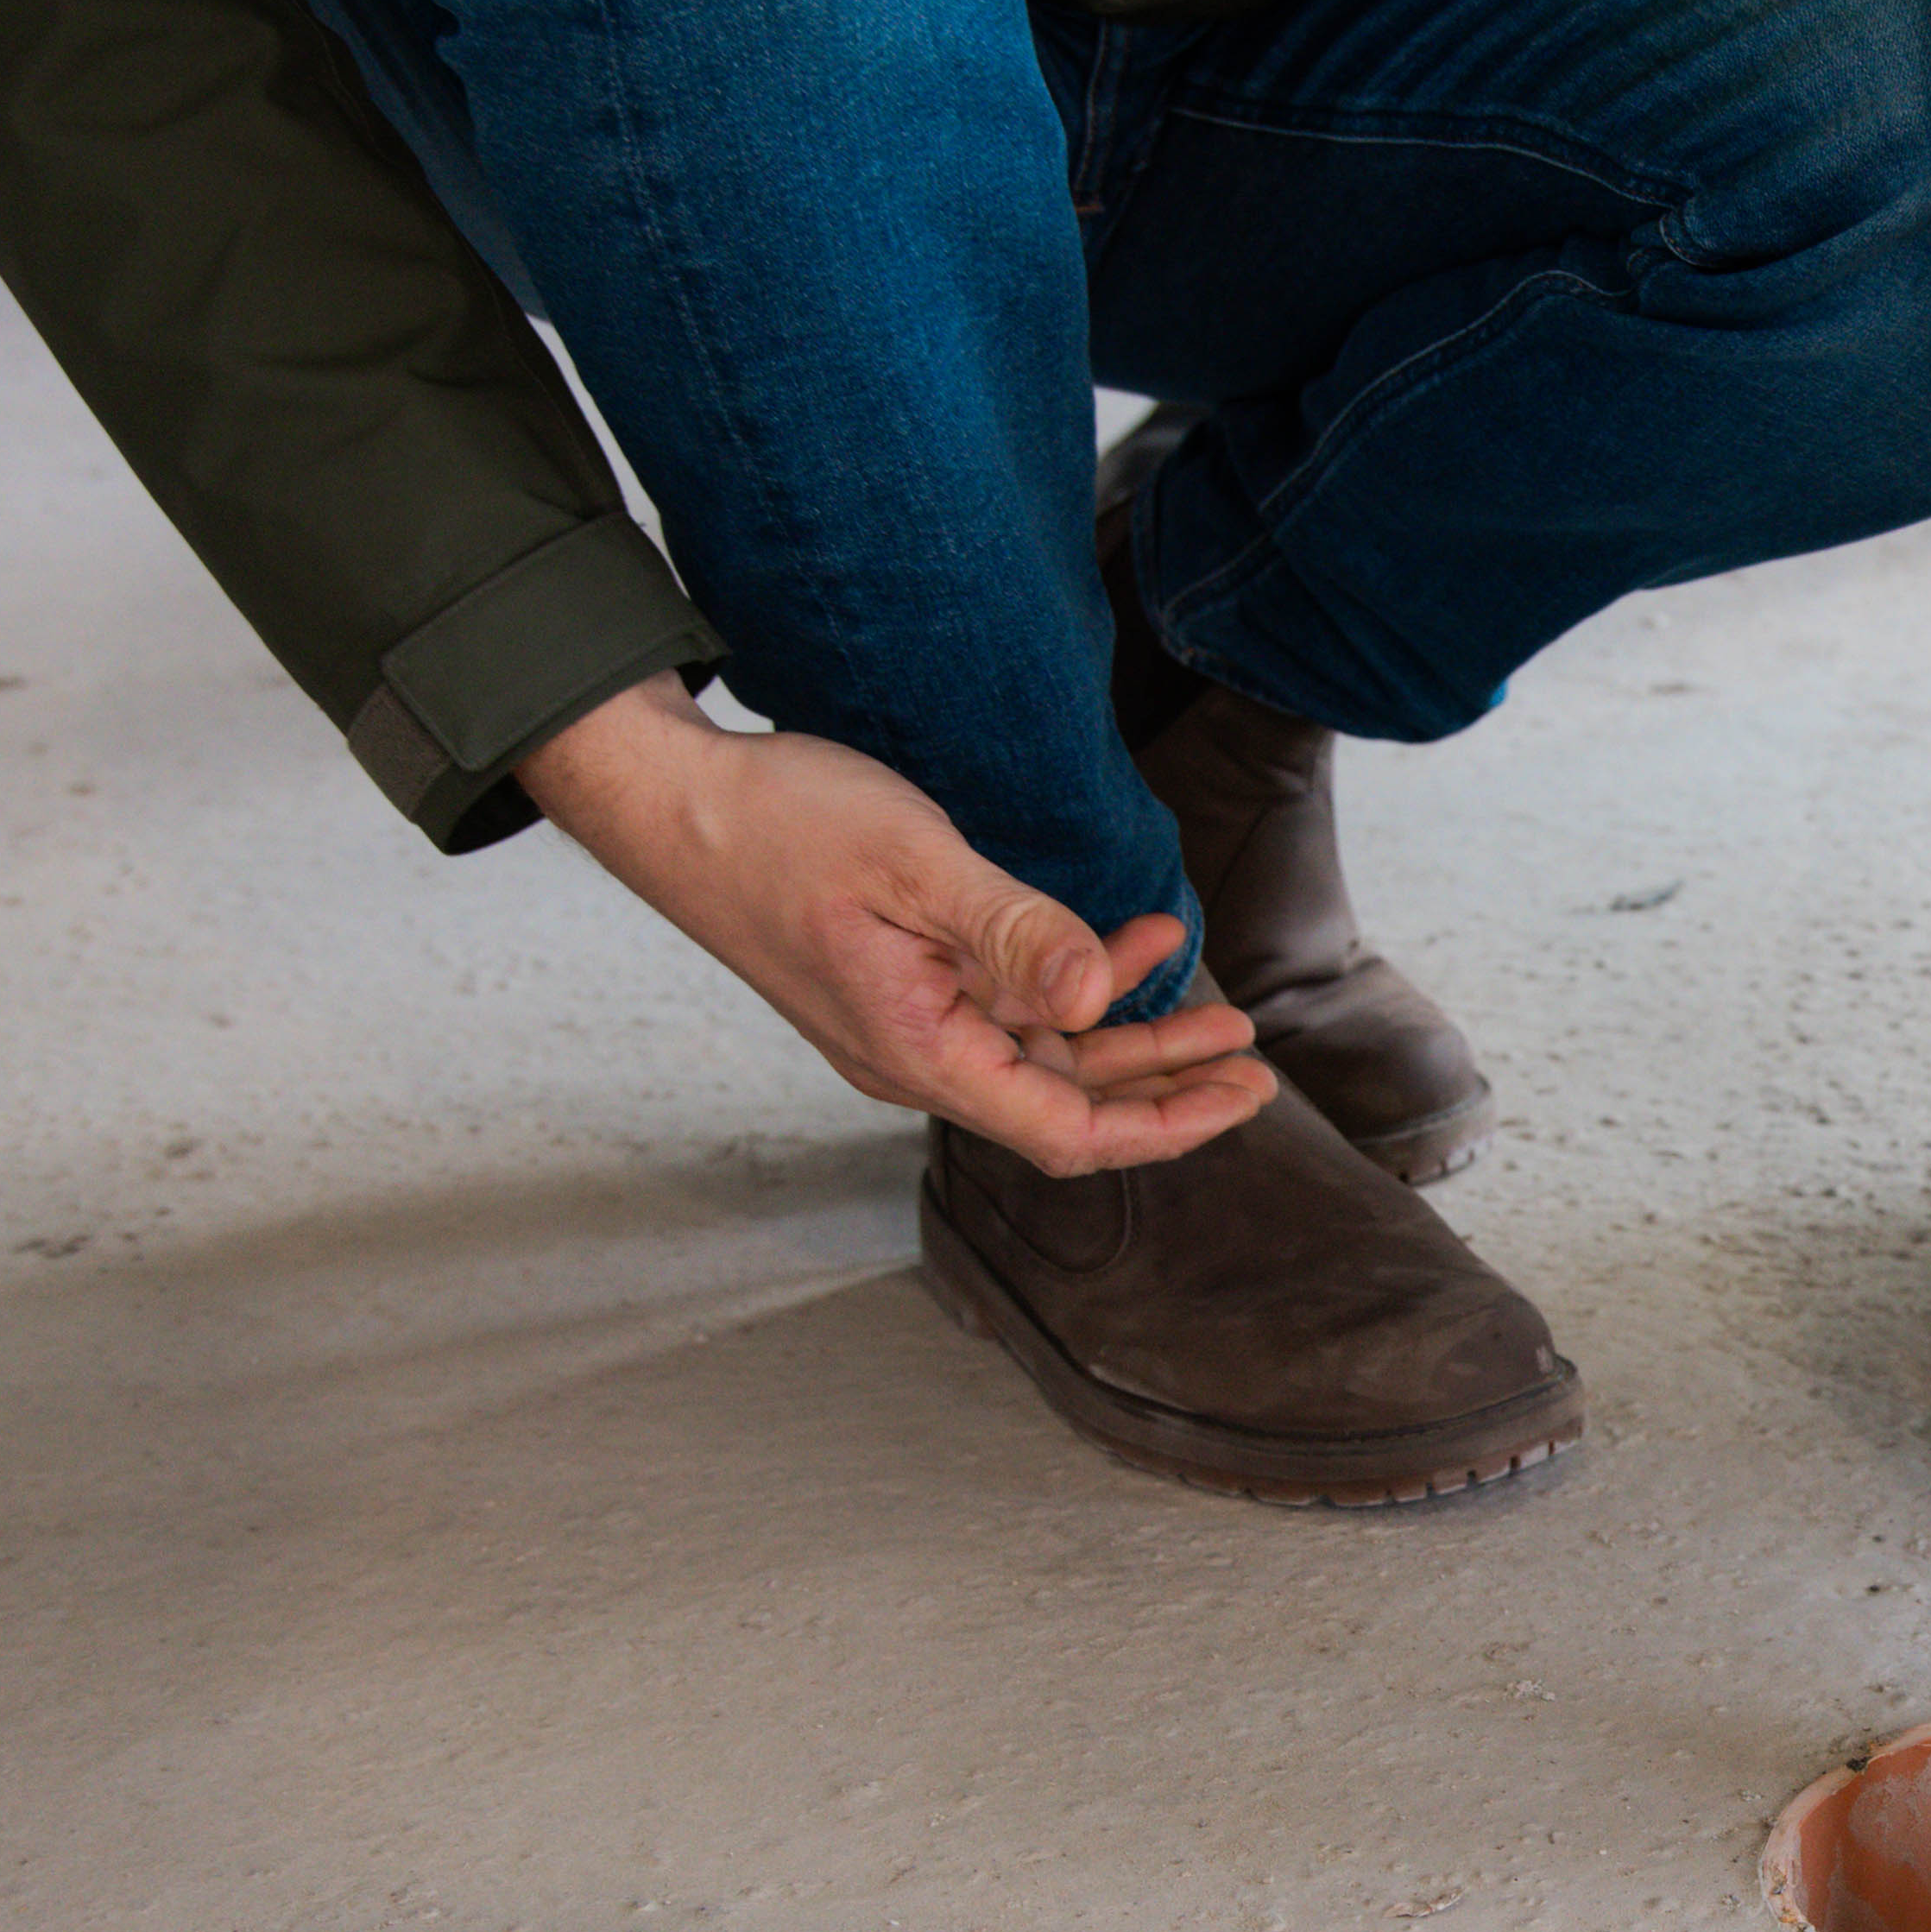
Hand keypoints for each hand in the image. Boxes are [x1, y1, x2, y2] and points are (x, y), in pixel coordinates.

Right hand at [517, 674, 1275, 1173]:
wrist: (675, 800)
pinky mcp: (905, 991)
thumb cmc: (781, 823)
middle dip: (1168, 1088)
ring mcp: (910, 1028)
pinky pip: (1009, 1012)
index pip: (1067, 1130)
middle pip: (1068, 1106)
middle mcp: (917, 1060)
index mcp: (920, 1051)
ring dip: (1132, 1038)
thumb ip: (1014, 935)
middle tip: (1255, 1062)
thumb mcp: (916, 864)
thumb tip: (1099, 1002)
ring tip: (1220, 1012)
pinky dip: (1074, 985)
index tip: (1244, 1094)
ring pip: (1046, 1059)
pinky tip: (1136, 943)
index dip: (1166, 1124)